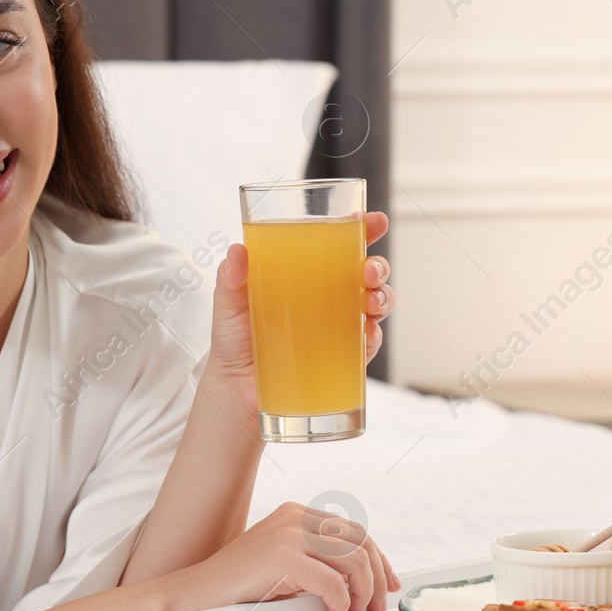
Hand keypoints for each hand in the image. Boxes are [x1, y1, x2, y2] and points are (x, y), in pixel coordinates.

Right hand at [163, 501, 402, 610]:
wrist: (197, 595)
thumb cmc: (240, 587)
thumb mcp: (285, 564)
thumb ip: (318, 561)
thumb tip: (362, 582)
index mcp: (297, 513)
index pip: (356, 531)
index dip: (380, 560)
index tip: (388, 585)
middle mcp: (295, 517)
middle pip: (361, 542)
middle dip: (378, 578)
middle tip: (375, 609)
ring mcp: (288, 533)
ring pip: (354, 560)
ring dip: (363, 592)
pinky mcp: (282, 556)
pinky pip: (332, 581)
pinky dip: (341, 602)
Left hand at [206, 211, 395, 422]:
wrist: (235, 390)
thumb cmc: (235, 340)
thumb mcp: (228, 304)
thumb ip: (231, 278)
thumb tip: (237, 252)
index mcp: (305, 275)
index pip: (340, 245)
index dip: (362, 230)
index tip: (372, 220)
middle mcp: (327, 297)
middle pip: (367, 272)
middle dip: (378, 266)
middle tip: (368, 269)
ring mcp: (337, 326)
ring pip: (376, 304)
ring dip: (383, 298)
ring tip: (370, 301)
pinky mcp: (341, 357)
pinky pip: (367, 344)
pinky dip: (372, 336)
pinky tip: (365, 333)